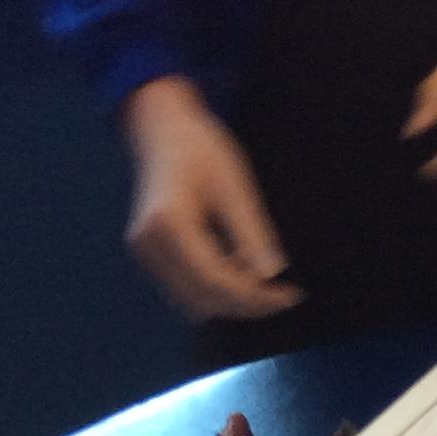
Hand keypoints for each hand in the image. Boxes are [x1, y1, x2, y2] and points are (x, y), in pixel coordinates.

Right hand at [122, 76, 300, 321]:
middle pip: (203, 299)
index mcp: (168, 222)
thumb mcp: (234, 186)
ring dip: (231, 300)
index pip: (215, 280)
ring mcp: (145, 251)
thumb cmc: (200, 149)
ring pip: (194, 301)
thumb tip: (273, 274)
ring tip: (266, 281)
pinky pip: (187, 288)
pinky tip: (241, 269)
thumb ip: (252, 232)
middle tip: (286, 296)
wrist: (161, 131)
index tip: (291, 296)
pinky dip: (216, 289)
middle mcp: (148, 243)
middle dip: (246, 304)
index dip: (255, 296)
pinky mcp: (150, 255)